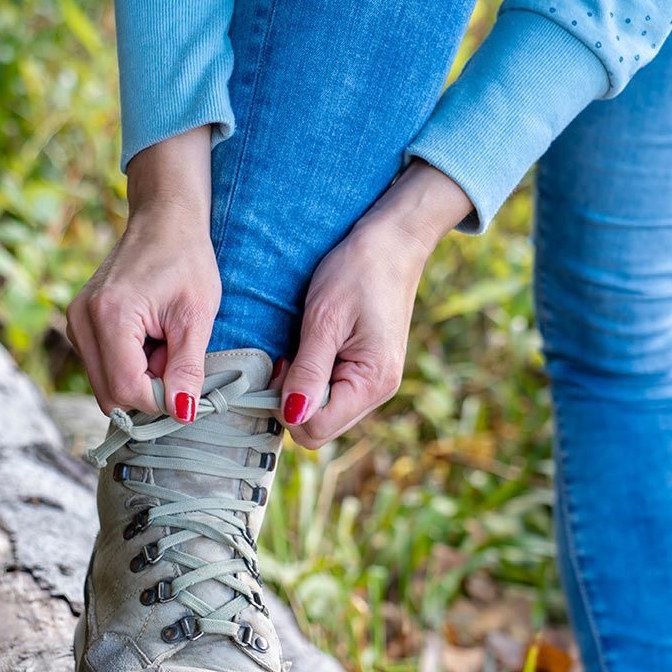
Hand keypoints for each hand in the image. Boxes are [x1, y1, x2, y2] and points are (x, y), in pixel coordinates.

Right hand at [66, 127, 217, 419]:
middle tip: (173, 357)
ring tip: (161, 344)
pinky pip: (102, 369)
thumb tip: (183, 414)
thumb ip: (188, 369)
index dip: (161, 401)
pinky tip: (147, 340)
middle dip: (148, 391)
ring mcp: (75, 323)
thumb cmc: (186, 261)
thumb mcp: (197, 317)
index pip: (128, 391)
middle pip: (111, 396)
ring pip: (106, 386)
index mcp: (110, 316)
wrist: (164, 220)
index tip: (187, 383)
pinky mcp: (78, 325)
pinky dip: (128, 366)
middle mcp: (81, 321)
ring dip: (139, 379)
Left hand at [281, 162, 472, 447]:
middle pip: (318, 429)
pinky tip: (310, 351)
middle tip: (284, 359)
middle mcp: (378, 393)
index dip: (286, 409)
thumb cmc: (359, 271)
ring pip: (322, 415)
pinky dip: (312, 381)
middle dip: (292, 403)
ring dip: (301, 390)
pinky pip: (331, 396)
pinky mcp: (367, 374)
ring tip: (297, 350)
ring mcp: (374, 386)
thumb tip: (292, 416)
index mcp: (372, 383)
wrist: (393, 241)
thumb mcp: (324, 319)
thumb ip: (308, 372)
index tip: (277, 369)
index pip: (315, 429)